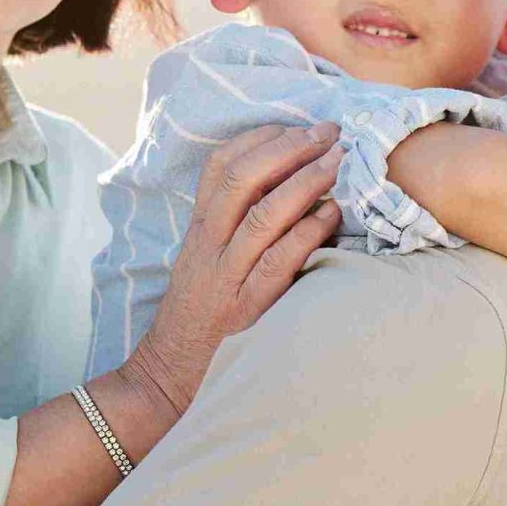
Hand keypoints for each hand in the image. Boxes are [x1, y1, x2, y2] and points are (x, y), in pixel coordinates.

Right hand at [122, 123, 344, 424]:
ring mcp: (227, 280)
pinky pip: (280, 262)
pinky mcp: (248, 311)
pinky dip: (308, 233)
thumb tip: (289, 185)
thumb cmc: (201, 318)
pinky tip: (333, 215)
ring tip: (338, 161)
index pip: (221, 168)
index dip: (261, 138)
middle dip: (288, 148)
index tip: (299, 125)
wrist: (168, 380)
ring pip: (262, 216)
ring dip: (305, 182)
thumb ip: (236, 226)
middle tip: (329, 132)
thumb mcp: (207, 263)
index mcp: (198, 232)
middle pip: (241, 180)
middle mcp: (209, 249)